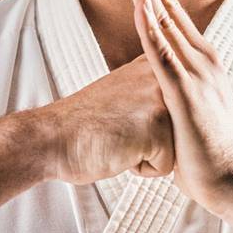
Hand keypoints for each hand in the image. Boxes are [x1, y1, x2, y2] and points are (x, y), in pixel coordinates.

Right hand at [39, 55, 174, 184]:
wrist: (52, 138)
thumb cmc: (86, 124)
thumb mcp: (126, 91)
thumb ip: (152, 89)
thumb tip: (179, 101)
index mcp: (155, 64)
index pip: (178, 109)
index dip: (149, 125)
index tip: (124, 117)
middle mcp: (162, 76)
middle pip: (180, 130)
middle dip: (152, 141)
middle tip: (118, 127)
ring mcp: (161, 101)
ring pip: (175, 149)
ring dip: (147, 155)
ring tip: (118, 137)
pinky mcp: (157, 128)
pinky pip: (164, 166)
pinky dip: (140, 168)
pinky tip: (117, 149)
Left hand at [119, 0, 232, 214]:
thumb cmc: (210, 155)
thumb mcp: (190, 113)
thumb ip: (177, 94)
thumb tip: (162, 91)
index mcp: (200, 59)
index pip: (168, 8)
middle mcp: (200, 57)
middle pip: (164, 2)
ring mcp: (194, 73)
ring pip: (162, 20)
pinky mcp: (185, 94)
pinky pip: (163, 56)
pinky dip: (152, 28)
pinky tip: (141, 5)